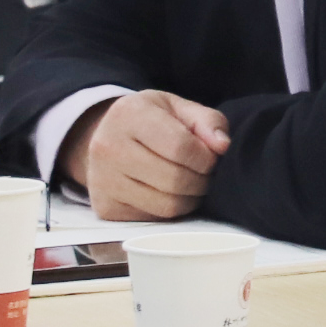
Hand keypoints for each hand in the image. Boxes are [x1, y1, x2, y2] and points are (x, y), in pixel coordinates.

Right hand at [59, 91, 230, 220]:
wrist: (106, 138)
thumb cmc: (150, 121)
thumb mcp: (178, 108)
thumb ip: (207, 121)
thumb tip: (222, 146)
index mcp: (129, 115)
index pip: (180, 147)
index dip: (206, 157)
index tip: (211, 157)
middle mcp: (108, 147)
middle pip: (175, 179)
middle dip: (202, 180)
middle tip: (205, 174)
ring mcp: (103, 180)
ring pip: (167, 204)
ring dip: (191, 198)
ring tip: (192, 183)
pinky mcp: (105, 207)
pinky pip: (154, 218)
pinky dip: (172, 209)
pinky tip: (171, 193)